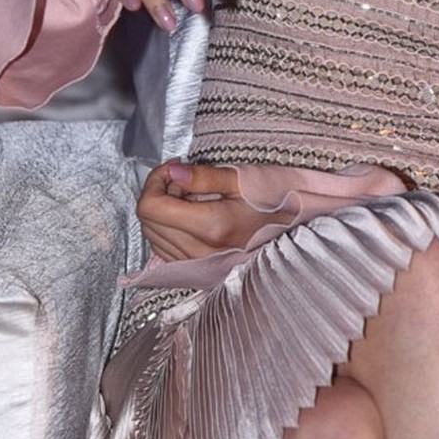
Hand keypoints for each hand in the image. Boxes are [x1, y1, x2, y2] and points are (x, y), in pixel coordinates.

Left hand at [137, 161, 292, 260]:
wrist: (292, 236)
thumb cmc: (272, 205)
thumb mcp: (243, 181)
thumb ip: (204, 176)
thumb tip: (172, 171)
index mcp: (211, 226)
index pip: (151, 206)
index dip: (155, 180)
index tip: (173, 169)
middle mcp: (200, 250)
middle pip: (147, 220)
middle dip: (158, 192)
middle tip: (183, 179)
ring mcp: (197, 264)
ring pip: (151, 235)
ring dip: (162, 211)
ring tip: (189, 197)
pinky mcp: (197, 270)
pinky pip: (163, 249)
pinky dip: (167, 228)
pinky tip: (187, 216)